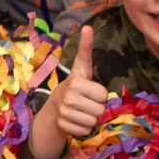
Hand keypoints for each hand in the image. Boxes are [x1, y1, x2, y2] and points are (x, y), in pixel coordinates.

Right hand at [50, 26, 110, 141]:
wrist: (54, 106)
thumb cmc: (75, 85)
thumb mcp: (81, 67)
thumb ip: (86, 49)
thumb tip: (87, 26)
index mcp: (76, 82)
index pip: (103, 95)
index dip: (100, 94)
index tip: (90, 91)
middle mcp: (68, 97)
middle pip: (100, 110)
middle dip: (96, 107)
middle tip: (87, 103)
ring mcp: (64, 113)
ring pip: (94, 121)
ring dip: (91, 118)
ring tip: (82, 111)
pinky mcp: (63, 126)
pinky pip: (86, 131)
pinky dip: (84, 128)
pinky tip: (76, 120)